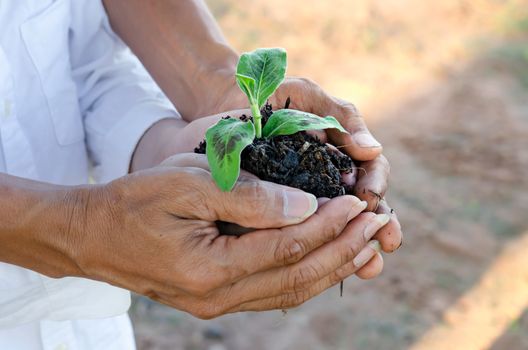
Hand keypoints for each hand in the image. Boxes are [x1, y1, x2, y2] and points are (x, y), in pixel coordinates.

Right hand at [71, 154, 389, 317]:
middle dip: (344, 250)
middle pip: (299, 278)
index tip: (359, 203)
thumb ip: (248, 198)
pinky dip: (306, 275)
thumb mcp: (187, 185)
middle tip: (379, 224)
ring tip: (365, 242)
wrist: (94, 234)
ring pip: (291, 291)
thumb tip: (305, 205)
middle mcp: (218, 297)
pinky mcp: (217, 299)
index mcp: (210, 269)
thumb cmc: (135, 201)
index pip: (287, 249)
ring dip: (333, 265)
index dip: (329, 226)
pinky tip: (327, 258)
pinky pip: (273, 292)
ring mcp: (218, 304)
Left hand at [212, 77, 402, 252]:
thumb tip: (372, 151)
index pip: (371, 174)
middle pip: (363, 207)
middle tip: (388, 241)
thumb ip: (341, 118)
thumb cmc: (274, 96)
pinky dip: (320, 250)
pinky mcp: (282, 211)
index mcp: (343, 155)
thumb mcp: (309, 97)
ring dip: (357, 247)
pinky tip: (331, 269)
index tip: (370, 198)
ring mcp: (308, 198)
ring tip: (370, 266)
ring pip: (339, 226)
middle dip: (377, 226)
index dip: (376, 188)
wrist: (231, 105)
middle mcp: (331, 180)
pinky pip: (305, 233)